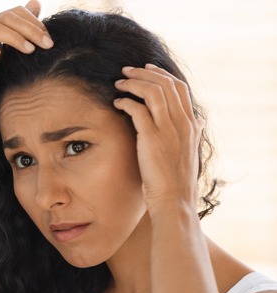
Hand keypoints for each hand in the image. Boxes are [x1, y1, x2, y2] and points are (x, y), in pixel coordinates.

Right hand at [0, 0, 52, 125]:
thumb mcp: (11, 56)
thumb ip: (23, 33)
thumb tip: (37, 4)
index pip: (15, 13)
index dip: (34, 22)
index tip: (49, 39)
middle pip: (5, 17)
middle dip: (29, 29)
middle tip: (46, 44)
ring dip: (12, 36)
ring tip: (29, 50)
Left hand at [113, 64, 203, 214]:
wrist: (174, 199)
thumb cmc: (177, 180)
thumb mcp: (190, 152)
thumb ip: (194, 133)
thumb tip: (200, 121)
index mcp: (191, 124)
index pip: (179, 88)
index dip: (162, 75)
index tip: (147, 69)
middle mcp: (182, 123)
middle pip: (165, 84)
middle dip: (144, 73)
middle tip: (126, 71)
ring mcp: (168, 129)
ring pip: (152, 92)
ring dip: (133, 84)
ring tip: (119, 84)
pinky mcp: (152, 137)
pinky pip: (137, 109)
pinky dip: (126, 102)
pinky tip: (117, 103)